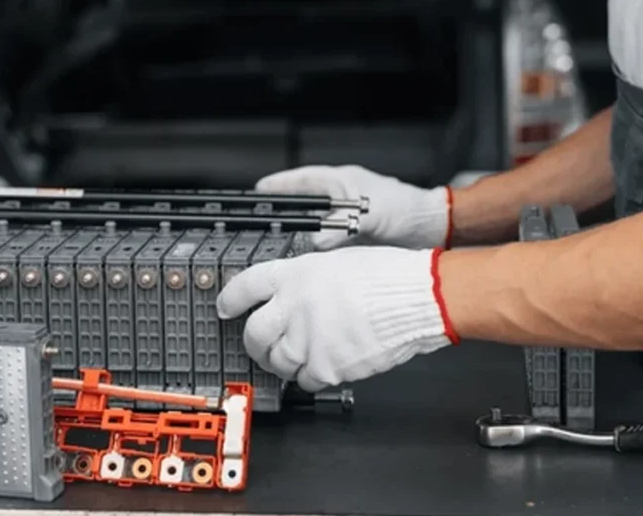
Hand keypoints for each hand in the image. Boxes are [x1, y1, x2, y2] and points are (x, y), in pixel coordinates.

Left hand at [216, 246, 458, 391]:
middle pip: (253, 334)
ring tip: (300, 354)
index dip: (230, 299)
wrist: (416, 298)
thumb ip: (305, 279)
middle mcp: (294, 307)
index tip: (225, 307)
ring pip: (276, 362)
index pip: (245, 287)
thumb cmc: (387, 276)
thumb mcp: (335, 261)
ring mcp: (307, 340)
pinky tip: (325, 364)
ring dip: (283, 361)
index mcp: (295, 275)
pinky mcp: (326, 366)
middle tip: (260, 343)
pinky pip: (305, 381)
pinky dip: (312, 377)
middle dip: (253, 342)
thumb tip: (290, 295)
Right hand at [255, 165, 452, 249]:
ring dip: (301, 234)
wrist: (433, 229)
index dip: (281, 184)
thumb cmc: (409, 210)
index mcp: (344, 182)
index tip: (260, 189)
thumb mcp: (371, 215)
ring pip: (317, 225)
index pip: (304, 180)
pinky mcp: (357, 238)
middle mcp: (344, 199)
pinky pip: (330, 243)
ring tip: (280, 243)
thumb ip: (342, 228)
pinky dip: (318, 251)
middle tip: (263, 219)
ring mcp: (349, 219)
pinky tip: (309, 261)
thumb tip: (317, 241)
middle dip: (286, 211)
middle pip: (306, 203)